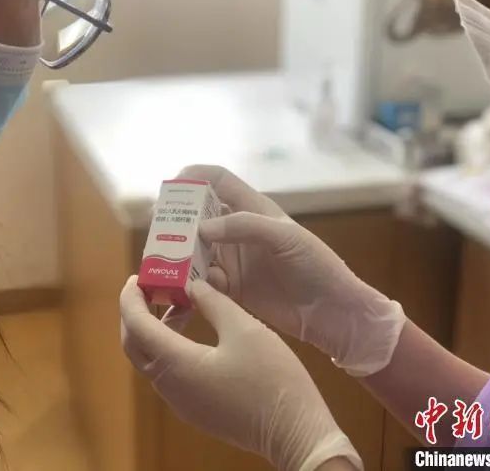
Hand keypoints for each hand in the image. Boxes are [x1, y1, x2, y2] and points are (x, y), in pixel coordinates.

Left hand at [120, 277, 362, 470]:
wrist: (295, 433)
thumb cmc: (271, 379)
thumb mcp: (244, 329)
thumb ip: (213, 303)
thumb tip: (193, 285)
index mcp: (176, 364)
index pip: (136, 325)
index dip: (130, 298)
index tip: (136, 277)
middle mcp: (169, 386)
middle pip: (136, 345)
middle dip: (137, 314)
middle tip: (152, 288)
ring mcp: (181, 402)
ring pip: (152, 359)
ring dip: (157, 330)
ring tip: (182, 303)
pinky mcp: (195, 409)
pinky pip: (169, 373)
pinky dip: (171, 347)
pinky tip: (194, 332)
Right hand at [178, 165, 406, 376]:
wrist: (332, 312)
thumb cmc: (317, 266)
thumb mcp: (286, 237)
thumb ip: (245, 226)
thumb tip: (202, 228)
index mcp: (254, 209)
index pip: (219, 180)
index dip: (194, 176)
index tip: (170, 186)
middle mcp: (239, 232)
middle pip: (198, 216)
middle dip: (176, 221)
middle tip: (157, 233)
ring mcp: (234, 260)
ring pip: (195, 251)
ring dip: (178, 256)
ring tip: (161, 265)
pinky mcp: (232, 289)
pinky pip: (202, 282)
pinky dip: (189, 285)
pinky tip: (180, 293)